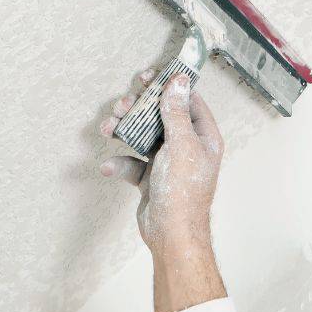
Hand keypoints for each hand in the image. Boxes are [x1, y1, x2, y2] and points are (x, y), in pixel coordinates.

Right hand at [99, 70, 224, 253]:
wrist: (171, 234)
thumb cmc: (183, 192)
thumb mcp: (181, 145)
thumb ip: (177, 112)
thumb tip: (178, 81)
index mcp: (203, 137)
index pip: (187, 100)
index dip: (168, 85)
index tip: (148, 76)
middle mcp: (187, 146)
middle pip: (161, 116)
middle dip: (139, 108)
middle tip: (122, 103)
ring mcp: (168, 162)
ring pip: (143, 137)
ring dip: (124, 131)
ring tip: (108, 127)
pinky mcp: (151, 178)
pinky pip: (133, 163)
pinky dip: (121, 162)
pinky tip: (109, 166)